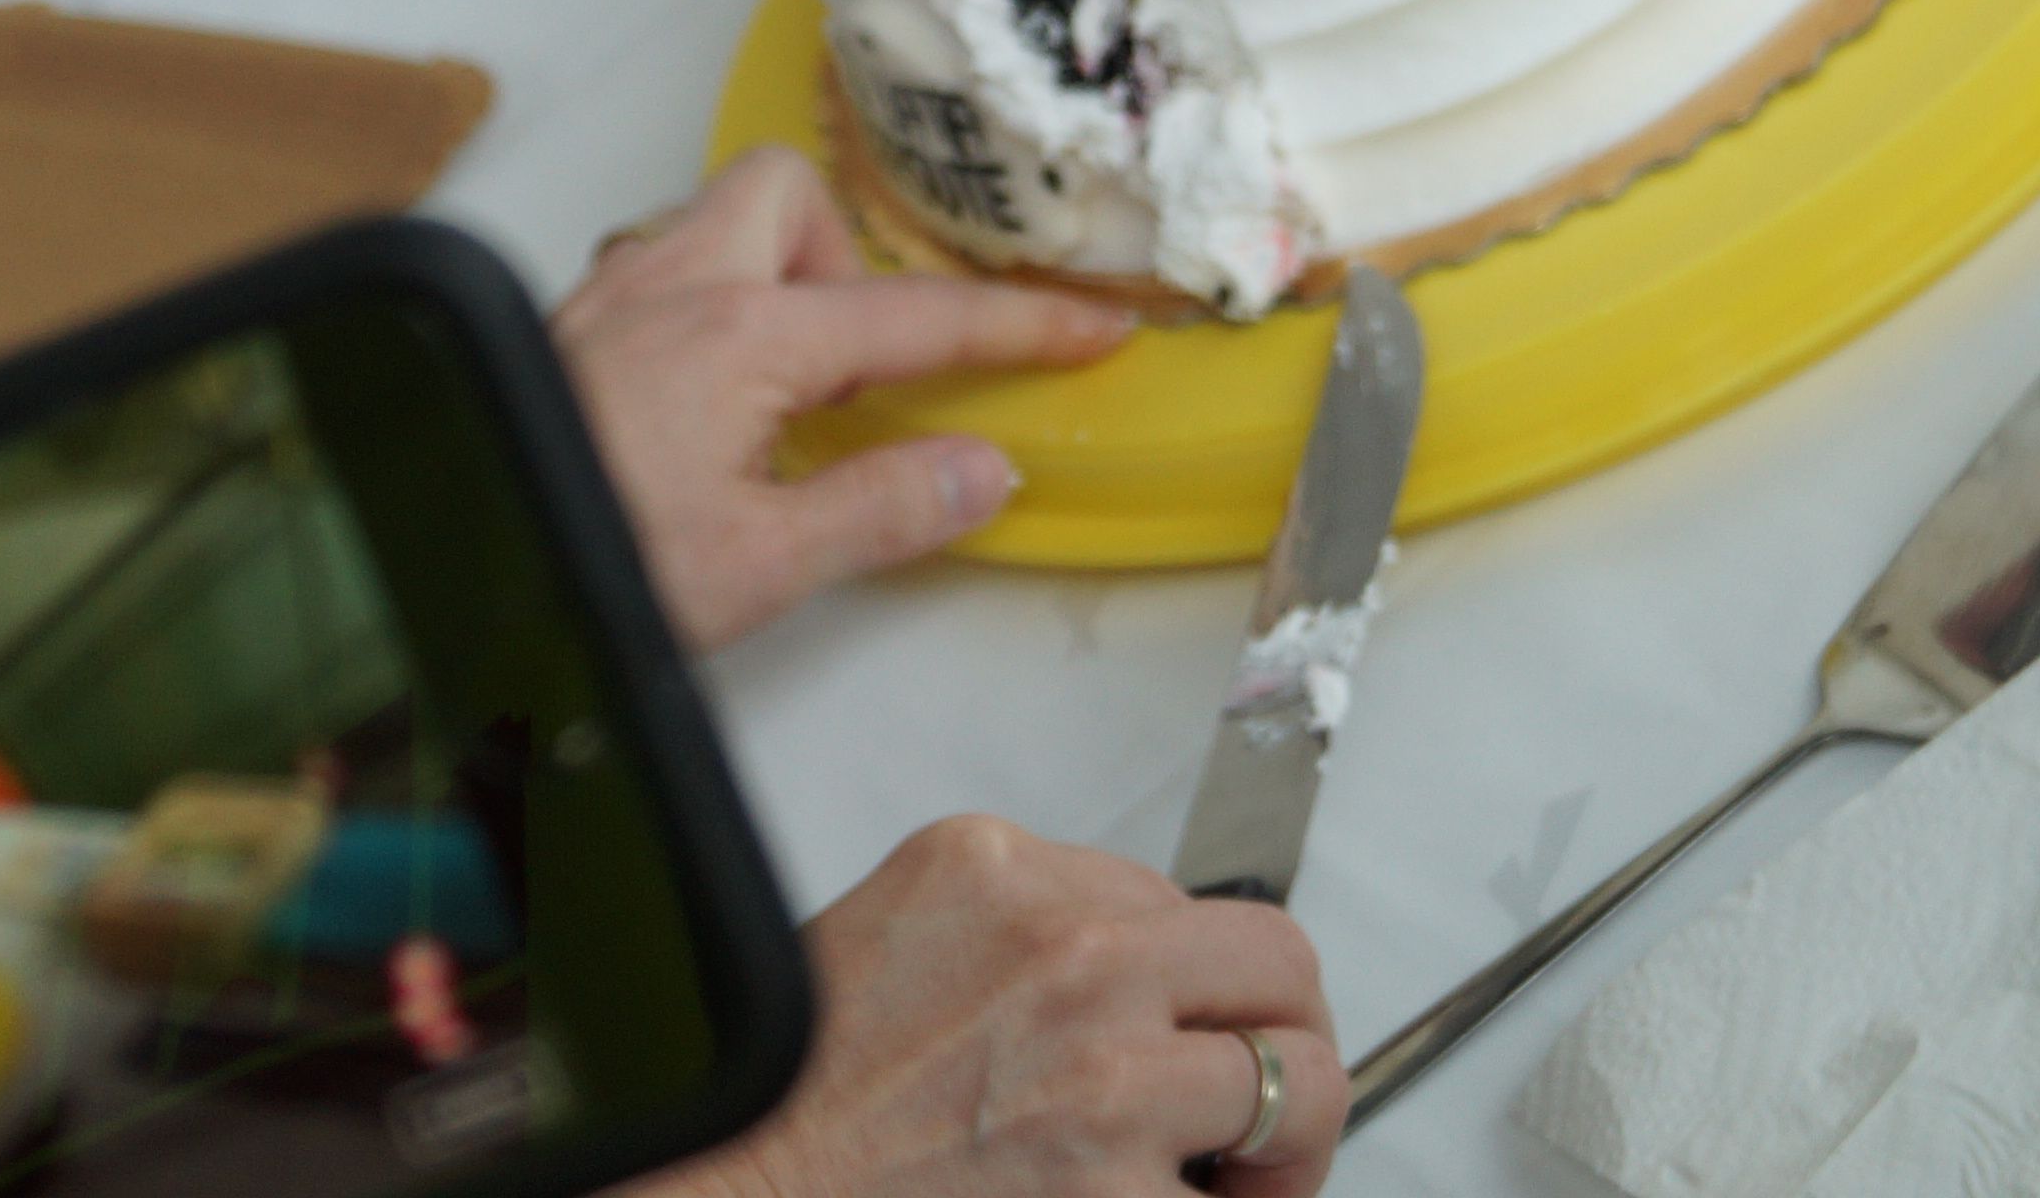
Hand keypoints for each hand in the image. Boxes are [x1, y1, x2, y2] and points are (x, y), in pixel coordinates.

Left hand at [551, 147, 1130, 651]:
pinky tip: (695, 414)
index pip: (915, 319)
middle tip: (849, 377)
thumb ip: (882, 508)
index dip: (1017, 327)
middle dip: (842, 262)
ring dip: (766, 287)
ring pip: (713, 228)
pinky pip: (657, 276)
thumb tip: (983, 468)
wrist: (437, 562)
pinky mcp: (561, 329)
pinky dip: (702, 319)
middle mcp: (671, 285)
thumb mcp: (758, 567)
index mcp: (741, 336)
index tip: (1092, 327)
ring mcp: (606, 297)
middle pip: (789, 197)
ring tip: (777, 403)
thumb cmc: (585, 564)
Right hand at [666, 820, 1347, 1197]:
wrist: (736, 1195)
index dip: (1191, 989)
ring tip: (1244, 1186)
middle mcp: (1069, 956)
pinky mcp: (1118, 1196)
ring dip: (1288, 1148)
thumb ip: (1014, 928)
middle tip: (1262, 1105)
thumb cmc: (790, 1100)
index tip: (1181, 1035)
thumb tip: (1123, 964)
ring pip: (1303, 1088)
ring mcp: (1105, 1081)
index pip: (1178, 902)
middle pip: (1280, 963)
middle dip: (1290, 1038)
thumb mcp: (892, 939)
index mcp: (1002, 874)